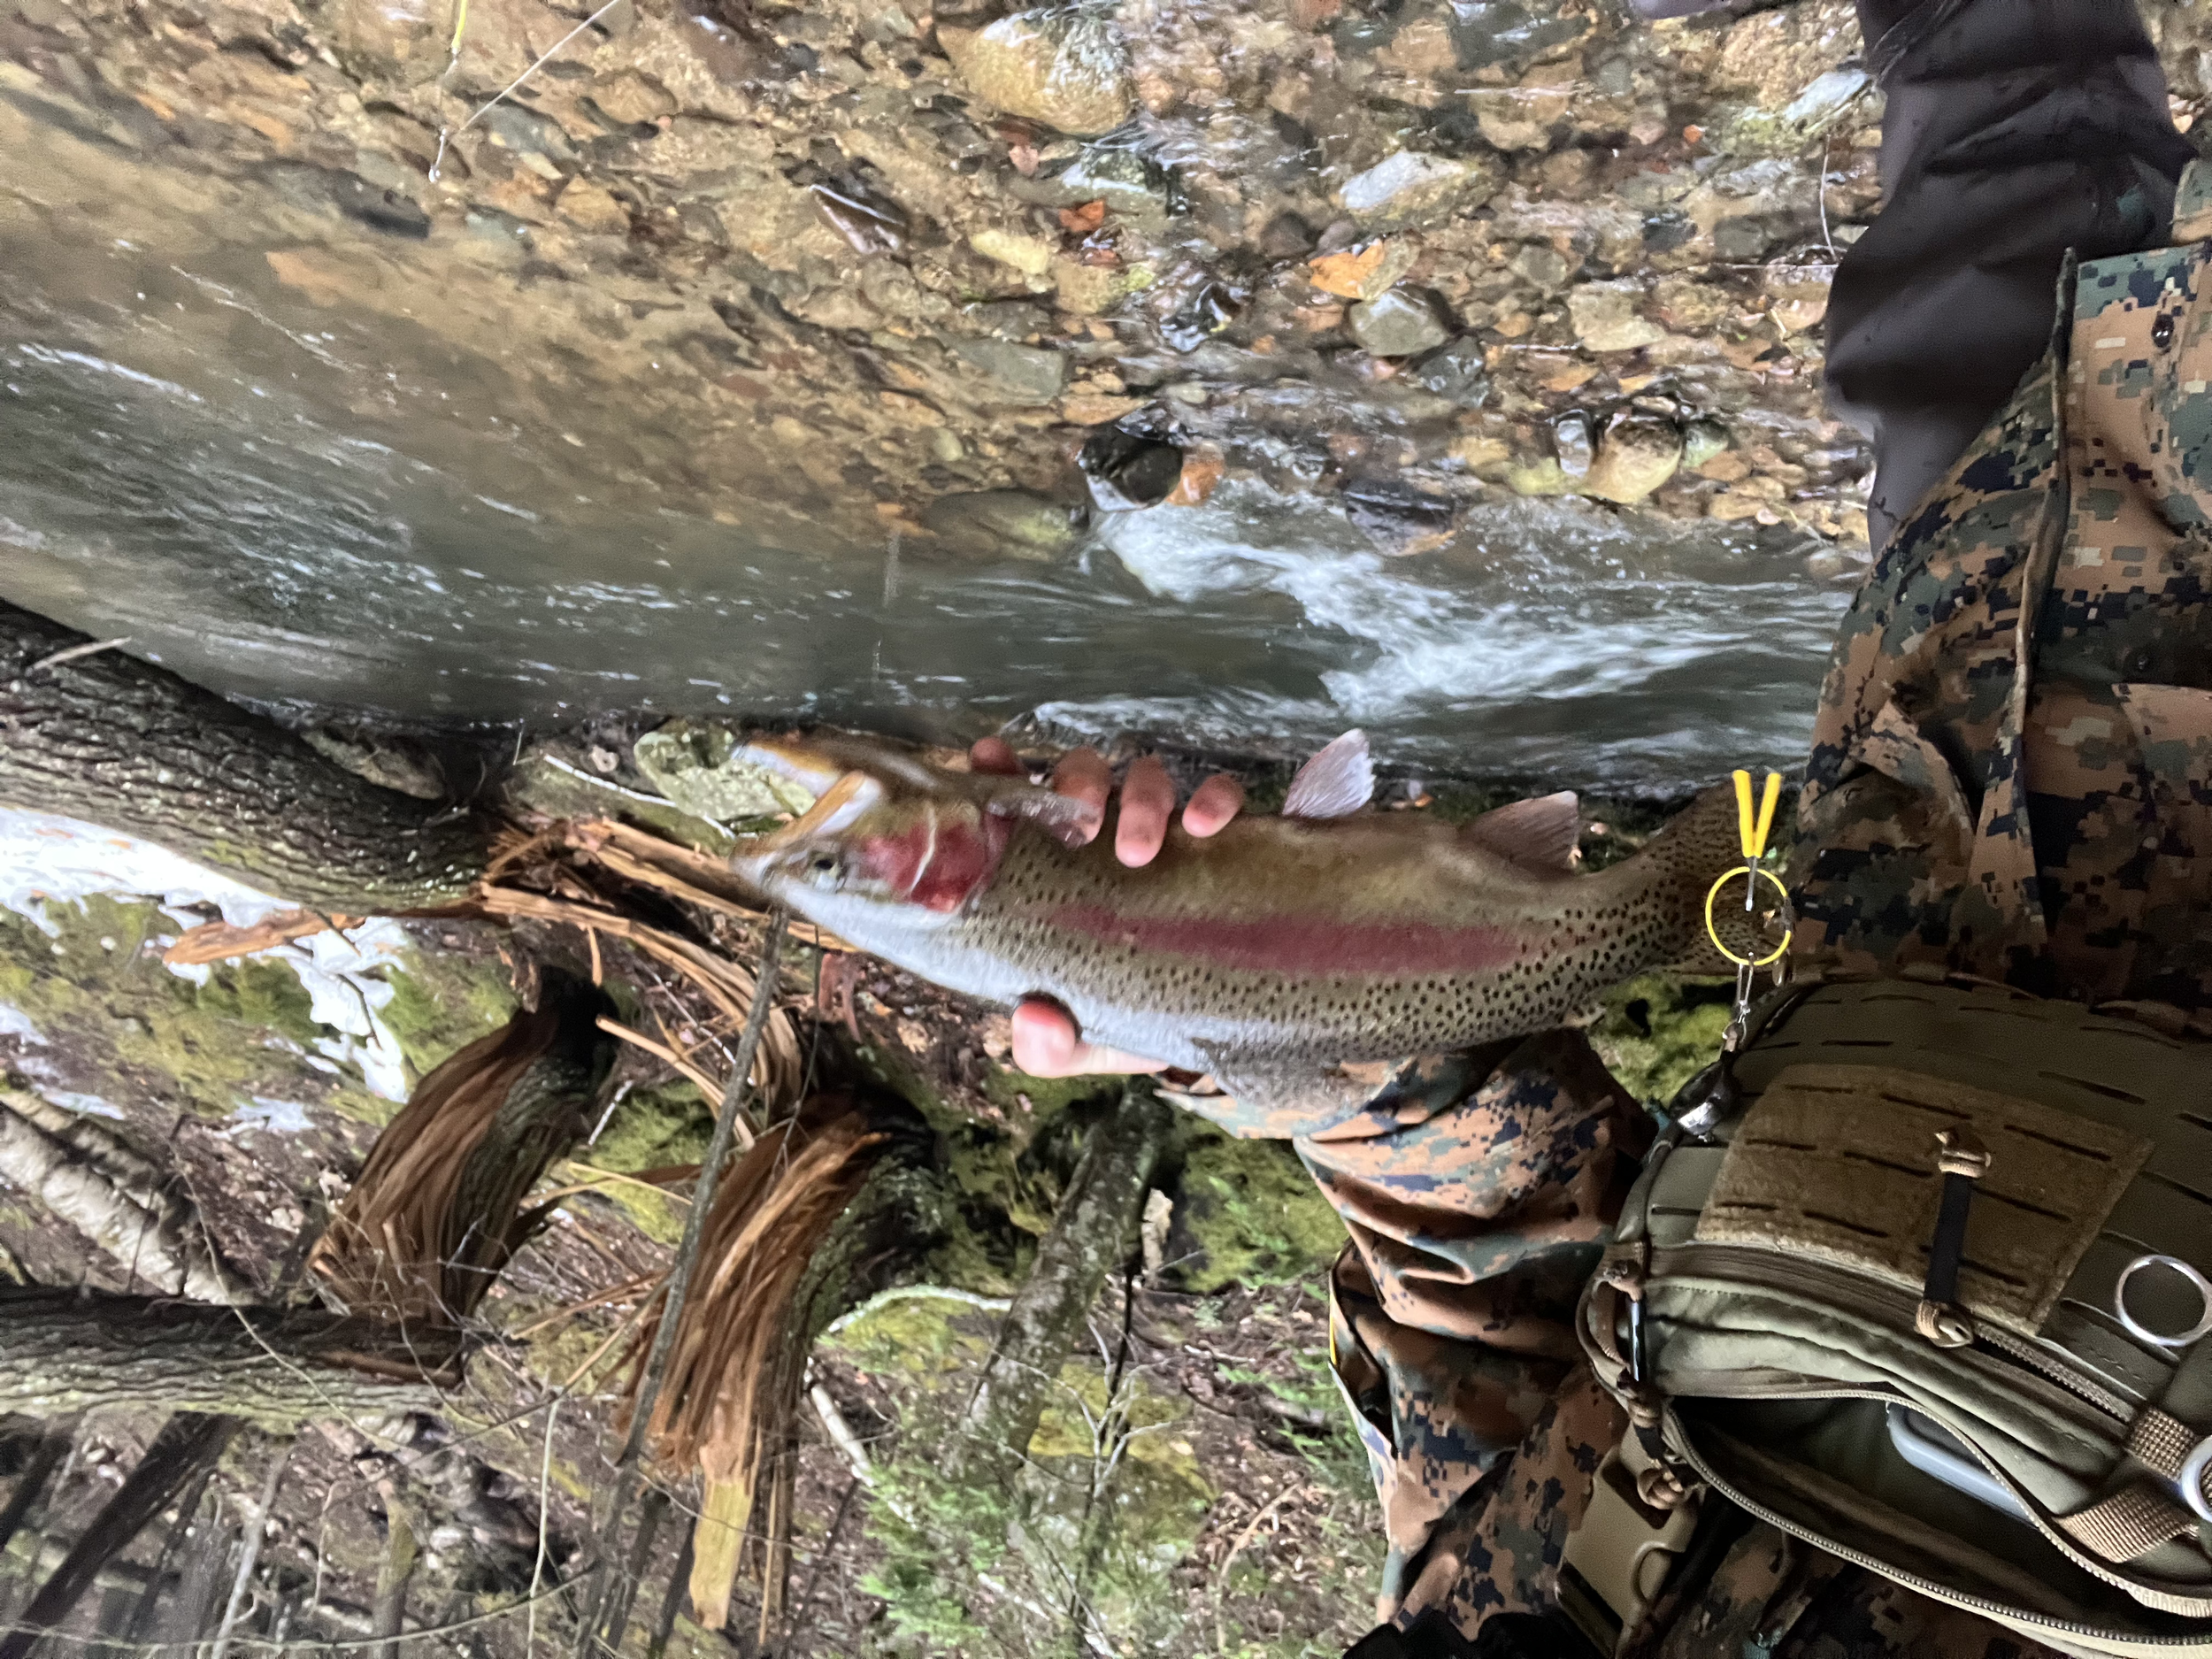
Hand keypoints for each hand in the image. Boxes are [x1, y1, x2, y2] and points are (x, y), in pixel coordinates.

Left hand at [968, 738, 1242, 1075]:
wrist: (1238, 1021)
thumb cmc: (1145, 1016)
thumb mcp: (1093, 1041)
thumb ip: (1052, 1047)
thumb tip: (1031, 1020)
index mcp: (1060, 872)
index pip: (1021, 804)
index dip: (1002, 771)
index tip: (991, 758)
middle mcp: (1108, 838)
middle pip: (1082, 777)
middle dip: (1079, 788)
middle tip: (1086, 832)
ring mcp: (1168, 830)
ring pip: (1145, 776)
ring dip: (1140, 799)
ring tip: (1141, 850)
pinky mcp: (1228, 834)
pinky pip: (1222, 794)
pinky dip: (1214, 798)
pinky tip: (1205, 829)